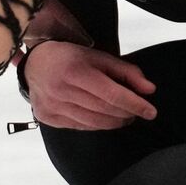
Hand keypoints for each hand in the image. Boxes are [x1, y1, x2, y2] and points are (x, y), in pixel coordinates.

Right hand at [22, 41, 156, 129]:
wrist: (34, 65)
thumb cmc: (70, 58)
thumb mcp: (99, 57)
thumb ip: (126, 72)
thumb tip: (149, 90)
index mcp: (75, 70)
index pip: (112, 94)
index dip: (134, 104)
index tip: (151, 111)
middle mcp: (61, 90)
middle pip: (105, 110)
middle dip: (127, 113)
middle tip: (138, 112)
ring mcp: (52, 106)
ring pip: (94, 122)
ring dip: (115, 122)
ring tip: (125, 117)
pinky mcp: (47, 118)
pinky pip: (81, 127)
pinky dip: (98, 125)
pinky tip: (105, 118)